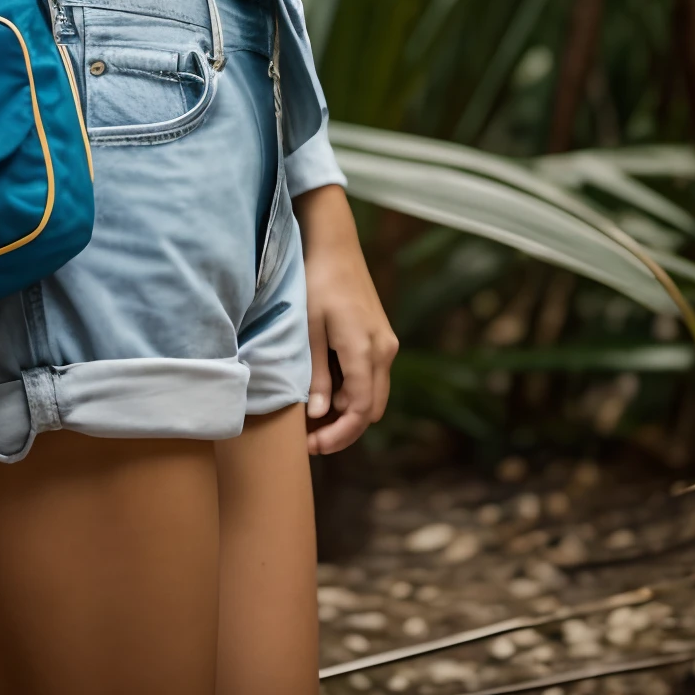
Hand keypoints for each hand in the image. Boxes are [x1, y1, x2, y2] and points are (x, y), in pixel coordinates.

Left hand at [293, 183, 398, 455]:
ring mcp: (386, 343)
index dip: (337, 436)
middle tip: (308, 436)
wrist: (335, 246)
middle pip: (370, 410)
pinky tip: (325, 388)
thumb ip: (315, 374)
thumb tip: (317, 415)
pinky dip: (353, 392)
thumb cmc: (316, 283)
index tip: (311, 447)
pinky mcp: (381, 337)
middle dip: (343, 429)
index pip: (358, 411)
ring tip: (312, 414)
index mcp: (365, 350)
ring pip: (373, 396)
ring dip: (348, 411)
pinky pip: (372, 378)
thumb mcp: (308, 329)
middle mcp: (384, 351)